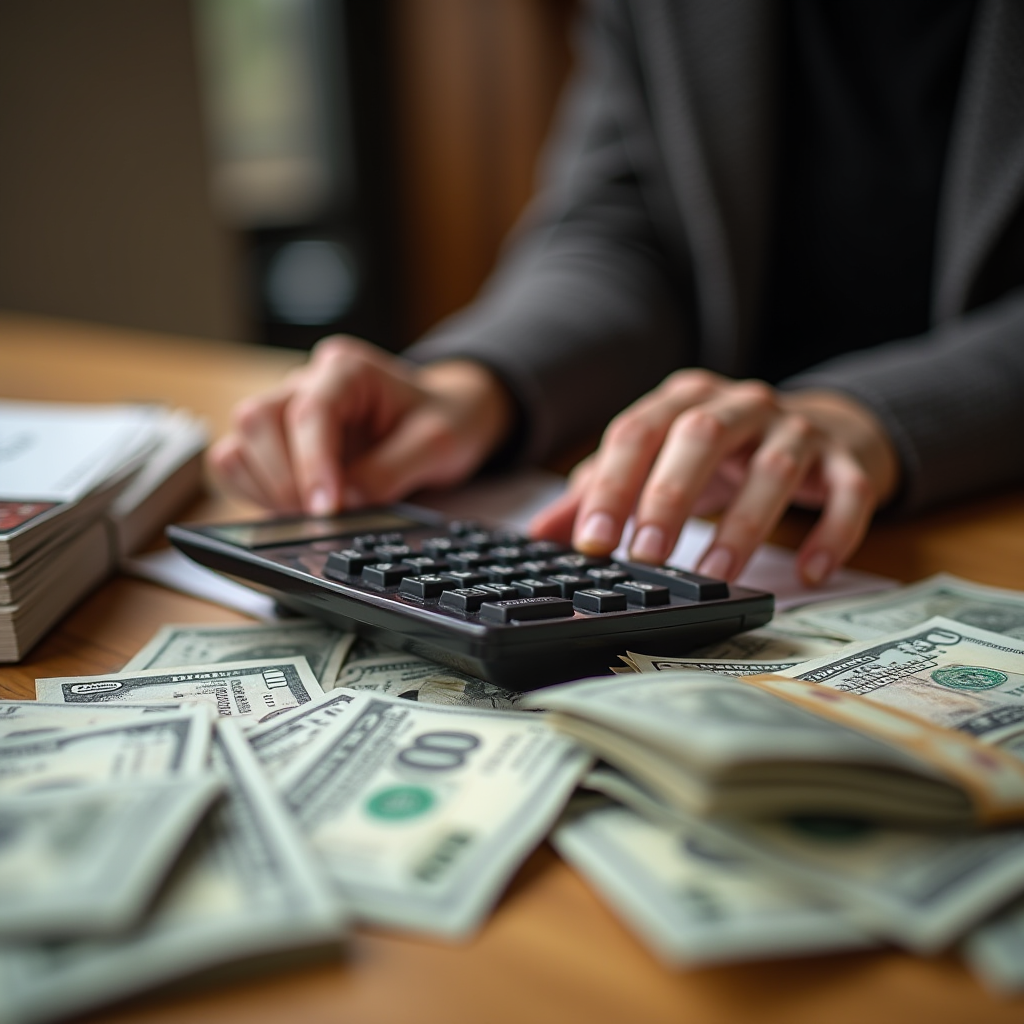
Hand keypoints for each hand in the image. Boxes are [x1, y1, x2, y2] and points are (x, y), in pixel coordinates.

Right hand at [209, 336, 513, 514]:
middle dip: (286, 479)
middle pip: (258, 420)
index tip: (328, 508)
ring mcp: (286, 411)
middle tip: (322, 516)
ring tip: (311, 514)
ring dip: (267, 488)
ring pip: (241, 443)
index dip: (312, 464)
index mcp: (347, 369)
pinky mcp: (278, 443)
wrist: (449, 416)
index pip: (309, 411)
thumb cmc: (445, 419)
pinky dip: (258, 493)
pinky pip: (240, 466)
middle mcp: (307, 383)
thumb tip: (346, 502)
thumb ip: (390, 471)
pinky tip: (297, 509)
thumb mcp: (437, 443)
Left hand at [529, 370, 898, 585]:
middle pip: (699, 437)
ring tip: (712, 574)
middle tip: (643, 556)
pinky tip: (809, 574)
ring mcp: (796, 428)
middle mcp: (739, 404)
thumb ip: (601, 492)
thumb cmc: (719, 456)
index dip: (612, 486)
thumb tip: (540, 534)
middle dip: (667, 497)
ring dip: (742, 525)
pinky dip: (831, 532)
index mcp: (683, 400)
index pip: (637, 432)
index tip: (591, 542)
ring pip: (772, 467)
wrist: (817, 431)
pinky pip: (847, 493)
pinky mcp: (846, 460)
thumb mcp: (658, 464)